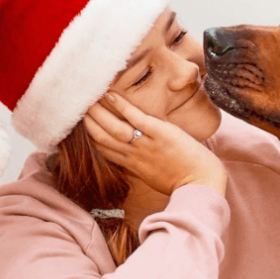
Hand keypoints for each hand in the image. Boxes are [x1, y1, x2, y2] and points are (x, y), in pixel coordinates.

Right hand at [82, 93, 227, 195]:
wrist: (201, 183)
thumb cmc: (181, 181)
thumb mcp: (153, 177)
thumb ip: (140, 166)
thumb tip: (132, 158)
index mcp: (132, 165)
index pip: (103, 149)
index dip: (90, 135)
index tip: (81, 123)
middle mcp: (134, 155)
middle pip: (102, 137)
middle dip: (87, 121)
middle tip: (78, 106)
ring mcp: (146, 144)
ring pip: (113, 127)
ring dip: (98, 112)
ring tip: (89, 98)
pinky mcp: (160, 134)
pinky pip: (135, 118)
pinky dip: (121, 106)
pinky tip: (110, 95)